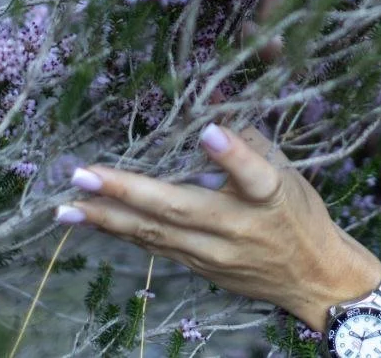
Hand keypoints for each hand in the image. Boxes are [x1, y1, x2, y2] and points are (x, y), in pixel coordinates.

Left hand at [54, 123, 380, 330]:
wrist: (312, 277)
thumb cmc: (298, 213)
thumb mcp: (287, 171)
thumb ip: (249, 141)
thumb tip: (211, 102)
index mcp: (271, 195)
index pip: (254, 174)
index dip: (232, 154)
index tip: (209, 131)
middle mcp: (239, 226)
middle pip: (181, 209)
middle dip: (128, 191)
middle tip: (85, 175)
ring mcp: (216, 253)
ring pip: (156, 234)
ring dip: (109, 218)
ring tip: (68, 206)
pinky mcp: (200, 268)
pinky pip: (156, 247)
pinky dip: (122, 232)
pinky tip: (91, 220)